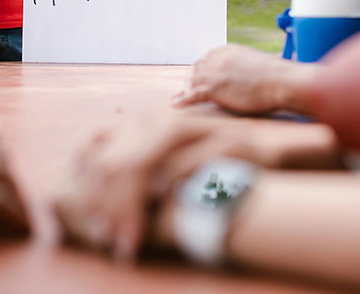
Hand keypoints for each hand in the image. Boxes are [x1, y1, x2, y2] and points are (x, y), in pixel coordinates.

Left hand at [54, 114, 337, 259]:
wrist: (275, 151)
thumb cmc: (215, 165)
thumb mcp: (168, 165)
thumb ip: (133, 169)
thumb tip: (89, 189)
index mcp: (144, 122)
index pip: (97, 148)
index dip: (87, 188)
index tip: (84, 226)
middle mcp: (162, 119)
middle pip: (116, 162)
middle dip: (107, 206)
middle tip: (107, 240)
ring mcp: (196, 130)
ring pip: (144, 163)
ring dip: (131, 204)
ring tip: (128, 238)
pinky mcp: (227, 144)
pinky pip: (191, 161)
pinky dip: (172, 181)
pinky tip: (161, 201)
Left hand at [173, 44, 315, 114]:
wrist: (282, 81)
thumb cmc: (279, 74)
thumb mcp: (262, 62)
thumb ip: (256, 64)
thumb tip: (276, 61)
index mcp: (226, 50)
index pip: (207, 59)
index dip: (203, 70)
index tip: (200, 78)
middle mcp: (216, 59)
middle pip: (197, 70)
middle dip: (194, 81)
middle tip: (190, 91)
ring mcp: (213, 73)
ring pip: (193, 83)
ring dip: (187, 91)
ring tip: (181, 99)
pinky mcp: (213, 89)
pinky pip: (192, 95)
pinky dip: (182, 100)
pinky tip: (175, 105)